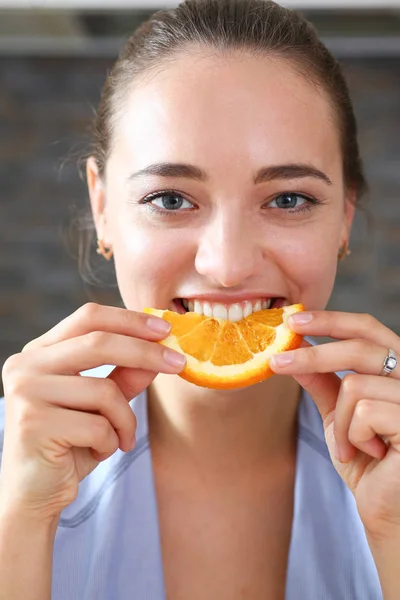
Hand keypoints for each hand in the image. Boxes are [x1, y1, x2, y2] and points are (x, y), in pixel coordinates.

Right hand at [0, 303, 185, 519]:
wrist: (34, 495)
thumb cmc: (69, 444)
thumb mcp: (102, 405)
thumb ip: (125, 376)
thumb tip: (161, 351)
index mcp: (40, 351)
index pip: (88, 317)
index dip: (130, 320)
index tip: (166, 329)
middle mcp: (26, 365)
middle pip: (98, 342)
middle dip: (146, 353)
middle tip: (179, 363)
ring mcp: (26, 393)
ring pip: (104, 391)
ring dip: (126, 419)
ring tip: (120, 438)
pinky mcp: (33, 424)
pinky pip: (98, 426)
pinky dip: (111, 442)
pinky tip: (97, 453)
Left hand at [269, 310, 399, 541]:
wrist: (388, 512)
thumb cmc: (368, 463)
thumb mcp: (340, 416)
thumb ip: (324, 383)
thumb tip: (293, 350)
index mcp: (398, 369)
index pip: (368, 329)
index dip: (331, 320)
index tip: (292, 319)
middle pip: (360, 347)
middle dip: (313, 355)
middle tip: (275, 361)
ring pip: (355, 386)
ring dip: (341, 423)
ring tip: (350, 447)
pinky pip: (365, 413)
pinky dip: (353, 437)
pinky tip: (370, 456)